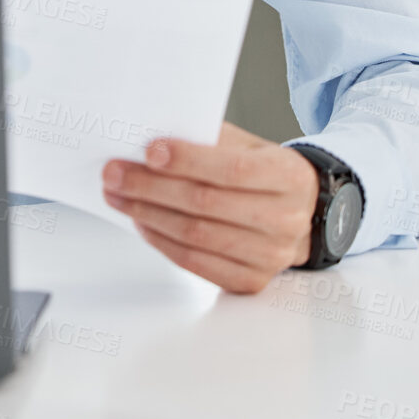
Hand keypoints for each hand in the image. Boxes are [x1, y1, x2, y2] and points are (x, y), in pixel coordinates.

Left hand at [101, 121, 319, 293]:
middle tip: (114, 173)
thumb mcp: (250, 145)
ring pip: (196, 236)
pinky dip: (161, 241)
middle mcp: (284, 220)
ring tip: (118, 195)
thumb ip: (211, 140)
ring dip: (147, 213)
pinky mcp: (250, 280)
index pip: (232, 169)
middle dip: (150, 187)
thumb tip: (155, 137)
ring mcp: (270, 256)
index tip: (149, 150)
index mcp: (288, 177)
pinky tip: (141, 221)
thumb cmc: (266, 173)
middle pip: (206, 204)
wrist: (303, 213)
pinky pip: (196, 263)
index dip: (188, 160)